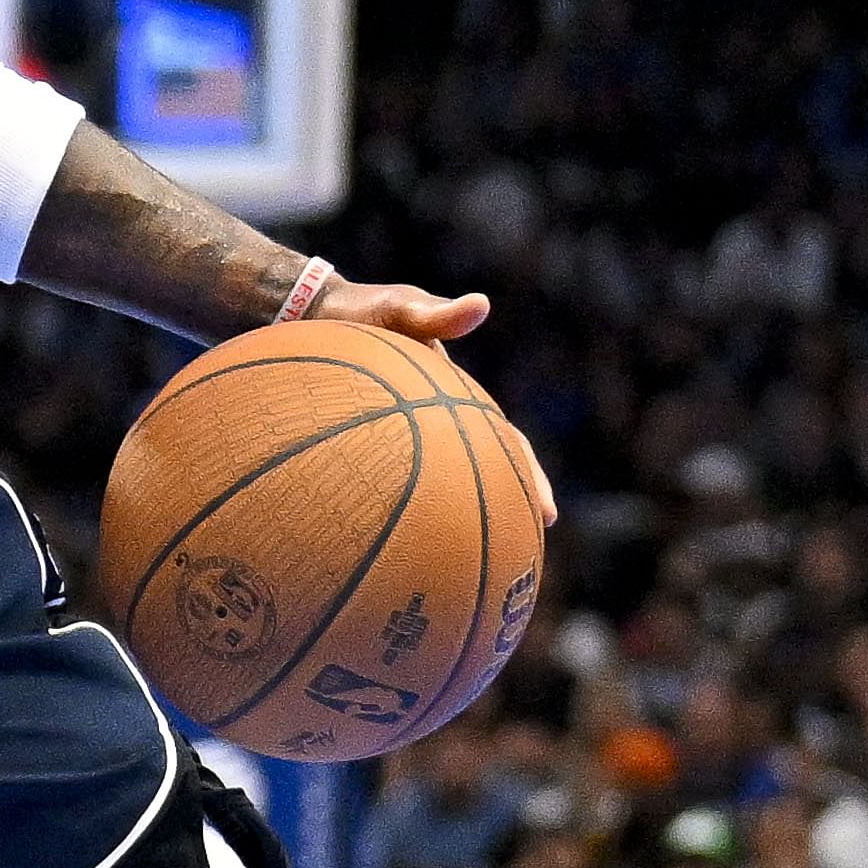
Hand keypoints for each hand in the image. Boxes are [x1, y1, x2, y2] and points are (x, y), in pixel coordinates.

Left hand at [303, 285, 559, 533]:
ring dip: (457, 516)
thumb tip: (479, 304)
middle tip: (521, 551)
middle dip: (504, 509)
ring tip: (464, 562)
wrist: (320, 312)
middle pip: (484, 473)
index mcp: (461, 397)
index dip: (529, 478)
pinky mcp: (375, 438)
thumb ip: (436, 315)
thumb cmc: (364, 311)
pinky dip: (401, 504)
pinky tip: (390, 536)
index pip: (507, 443)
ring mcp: (411, 431)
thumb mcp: (401, 309)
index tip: (547, 513)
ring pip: (442, 482)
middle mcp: (443, 420)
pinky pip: (394, 478)